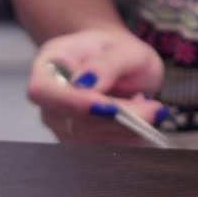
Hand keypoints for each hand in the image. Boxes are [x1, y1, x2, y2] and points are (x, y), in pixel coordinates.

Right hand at [27, 29, 167, 145]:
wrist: (115, 65)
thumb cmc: (115, 51)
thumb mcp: (123, 47)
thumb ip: (107, 63)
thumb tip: (87, 84)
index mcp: (48, 66)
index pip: (44, 91)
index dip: (73, 103)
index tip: (111, 106)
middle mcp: (48, 100)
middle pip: (72, 120)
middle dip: (116, 119)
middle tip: (153, 108)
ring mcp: (60, 124)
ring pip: (90, 140)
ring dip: (126, 130)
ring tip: (147, 107)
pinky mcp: (76, 142)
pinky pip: (102, 149)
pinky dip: (127, 138)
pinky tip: (139, 120)